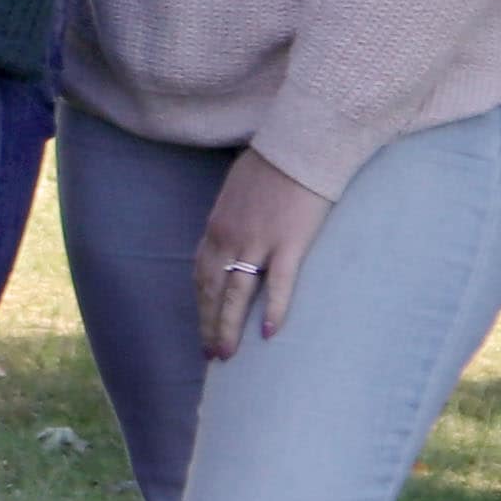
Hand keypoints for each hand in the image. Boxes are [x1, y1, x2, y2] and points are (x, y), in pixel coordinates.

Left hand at [188, 145, 328, 359]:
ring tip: (227, 355)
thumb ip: (232, 218)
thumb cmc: (272, 164)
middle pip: (213, 291)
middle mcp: (229, 238)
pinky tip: (268, 333)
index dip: (201, 304)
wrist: (299, 145)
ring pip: (237, 294)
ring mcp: (258, 242)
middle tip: (211, 356)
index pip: (201, 274)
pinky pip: (278, 284)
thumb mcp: (236, 191)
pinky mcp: (288, 243)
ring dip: (229, 327)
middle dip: (210, 325)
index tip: (202, 327)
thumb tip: (233, 236)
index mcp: (217, 227)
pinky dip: (273, 309)